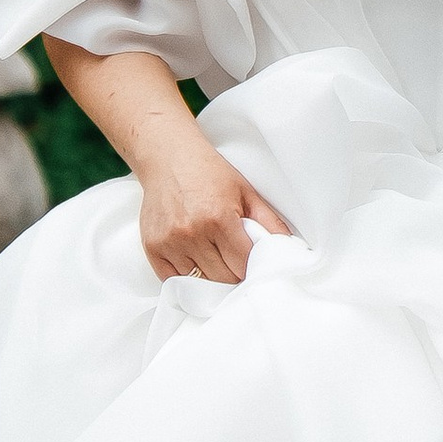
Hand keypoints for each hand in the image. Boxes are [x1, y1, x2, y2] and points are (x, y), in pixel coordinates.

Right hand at [133, 123, 295, 284]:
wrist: (169, 158)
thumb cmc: (209, 173)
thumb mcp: (246, 191)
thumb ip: (270, 221)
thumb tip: (289, 248)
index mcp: (220, 218)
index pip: (242, 265)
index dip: (251, 267)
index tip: (252, 263)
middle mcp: (193, 233)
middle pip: (222, 278)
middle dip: (233, 274)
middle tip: (234, 262)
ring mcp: (170, 242)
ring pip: (198, 283)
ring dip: (210, 277)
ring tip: (215, 260)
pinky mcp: (152, 248)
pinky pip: (173, 280)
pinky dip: (186, 278)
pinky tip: (194, 262)